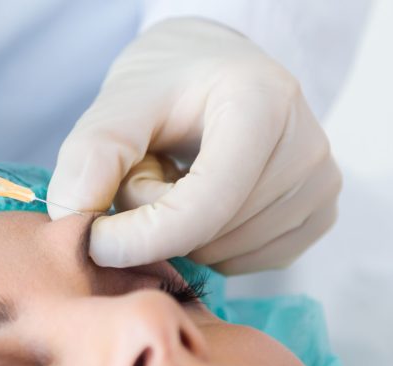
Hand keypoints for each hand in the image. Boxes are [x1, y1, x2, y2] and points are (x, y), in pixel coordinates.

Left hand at [47, 17, 340, 274]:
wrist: (221, 75)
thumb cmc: (171, 84)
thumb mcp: (122, 100)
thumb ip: (93, 153)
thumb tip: (73, 218)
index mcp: (263, 104)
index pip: (203, 205)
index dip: (140, 238)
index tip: (92, 241)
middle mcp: (306, 148)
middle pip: (209, 234)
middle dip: (156, 221)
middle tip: (147, 171)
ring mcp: (319, 187)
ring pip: (223, 255)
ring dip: (181, 234)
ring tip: (179, 179)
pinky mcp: (318, 217)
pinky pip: (243, 263)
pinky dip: (210, 245)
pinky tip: (206, 200)